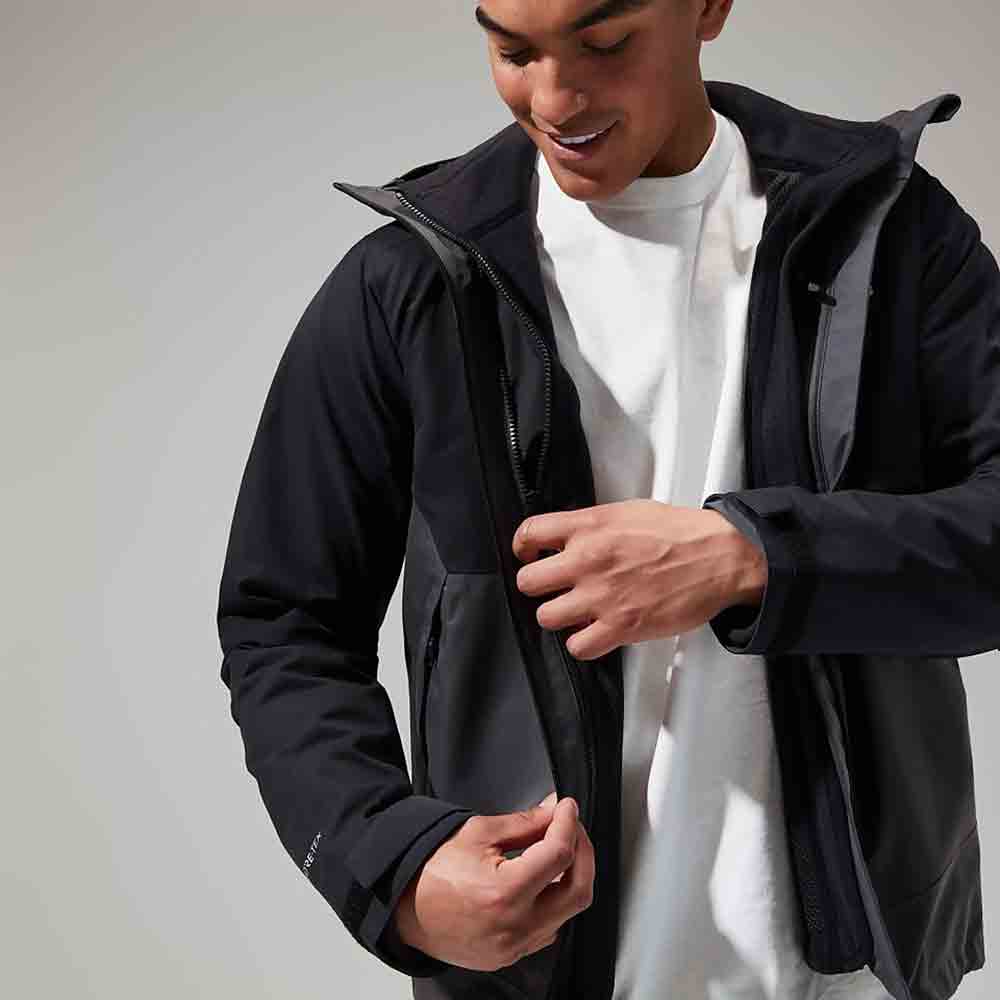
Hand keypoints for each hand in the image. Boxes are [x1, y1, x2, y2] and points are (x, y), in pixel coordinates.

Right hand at [391, 793, 592, 971]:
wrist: (401, 903)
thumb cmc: (430, 868)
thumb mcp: (478, 832)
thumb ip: (525, 823)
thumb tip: (554, 812)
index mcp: (505, 893)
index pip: (559, 854)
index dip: (568, 823)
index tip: (566, 807)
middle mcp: (514, 927)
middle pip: (578, 890)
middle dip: (583, 852)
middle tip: (572, 827)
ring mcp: (513, 947)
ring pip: (567, 913)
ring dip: (570, 878)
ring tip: (557, 849)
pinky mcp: (509, 956)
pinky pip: (548, 929)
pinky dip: (553, 902)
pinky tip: (542, 882)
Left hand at [512, 499, 766, 659]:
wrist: (719, 557)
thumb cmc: (681, 533)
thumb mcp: (627, 511)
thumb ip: (591, 524)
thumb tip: (567, 536)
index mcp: (590, 526)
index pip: (529, 533)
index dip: (523, 547)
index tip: (529, 555)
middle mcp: (589, 560)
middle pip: (528, 581)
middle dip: (537, 586)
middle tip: (552, 587)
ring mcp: (603, 596)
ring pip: (546, 617)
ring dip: (558, 616)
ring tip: (574, 611)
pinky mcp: (621, 626)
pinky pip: (578, 647)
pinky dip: (582, 643)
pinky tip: (593, 632)